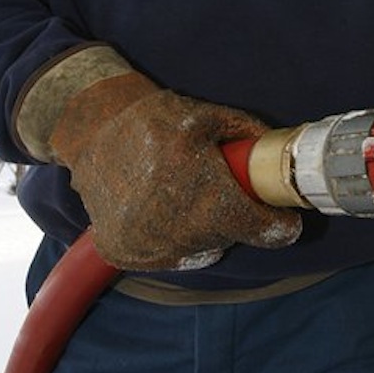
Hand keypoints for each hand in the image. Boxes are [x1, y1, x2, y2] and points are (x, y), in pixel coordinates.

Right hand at [17, 47, 300, 270]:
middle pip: (232, 238)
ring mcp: (149, 247)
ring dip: (204, 232)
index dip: (280, 224)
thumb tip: (283, 154)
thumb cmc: (156, 120)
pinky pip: (167, 254)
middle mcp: (181, 232)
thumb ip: (251, 136)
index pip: (266, 232)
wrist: (90, 128)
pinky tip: (159, 209)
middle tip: (221, 192)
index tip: (283, 218)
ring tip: (184, 196)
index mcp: (210, 200)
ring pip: (201, 250)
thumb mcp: (211, 117)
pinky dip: (170, 238)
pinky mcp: (123, 252)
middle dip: (236, 219)